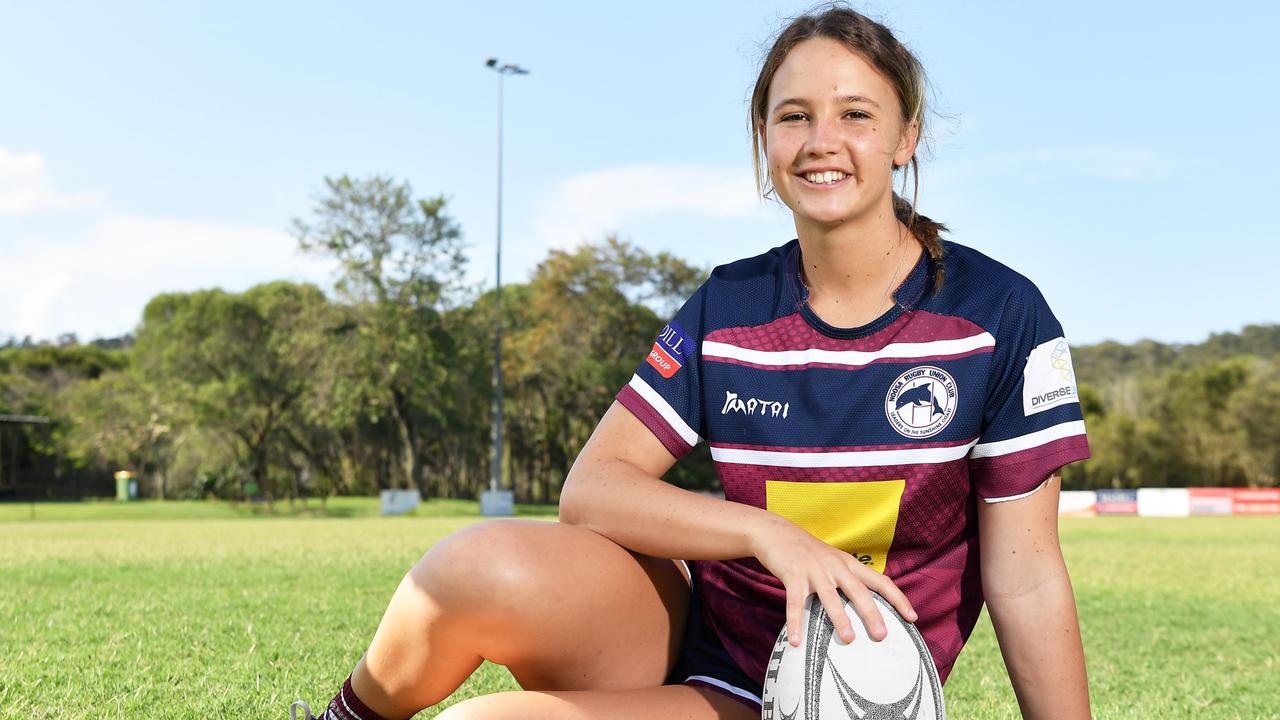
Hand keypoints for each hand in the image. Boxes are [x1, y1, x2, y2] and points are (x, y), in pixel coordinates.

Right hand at [750, 515, 916, 646]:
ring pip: (830, 597)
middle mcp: (835, 566)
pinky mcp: (792, 574)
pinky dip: (796, 623)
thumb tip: (865, 606)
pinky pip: (795, 603)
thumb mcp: (832, 559)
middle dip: (872, 614)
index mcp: (848, 564)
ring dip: (840, 619)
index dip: (897, 599)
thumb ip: (847, 578)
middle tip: (882, 636)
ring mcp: (814, 570)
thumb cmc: (806, 551)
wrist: (776, 532)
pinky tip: (797, 641)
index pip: (880, 581)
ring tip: (849, 639)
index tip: (912, 617)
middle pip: (858, 591)